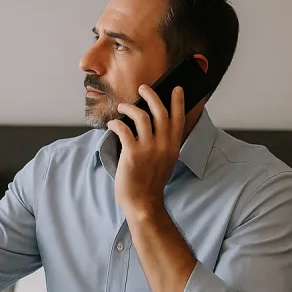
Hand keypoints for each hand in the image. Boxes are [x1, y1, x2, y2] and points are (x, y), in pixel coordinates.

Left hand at [105, 85, 184, 219]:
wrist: (143, 203)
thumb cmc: (150, 182)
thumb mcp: (165, 161)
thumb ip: (163, 144)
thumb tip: (151, 124)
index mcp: (173, 147)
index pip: (179, 119)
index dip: (178, 101)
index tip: (176, 88)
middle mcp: (164, 145)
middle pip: (160, 111)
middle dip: (151, 95)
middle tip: (143, 88)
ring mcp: (149, 149)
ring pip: (141, 116)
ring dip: (130, 107)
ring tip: (122, 106)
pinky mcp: (132, 154)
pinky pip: (123, 129)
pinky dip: (116, 123)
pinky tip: (112, 124)